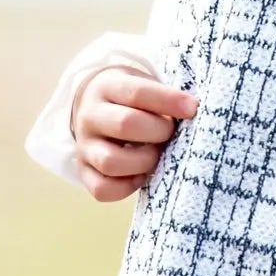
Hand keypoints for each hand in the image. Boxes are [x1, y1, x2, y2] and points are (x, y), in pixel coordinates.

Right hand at [69, 62, 198, 202]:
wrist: (94, 107)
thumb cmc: (132, 99)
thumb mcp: (143, 85)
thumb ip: (163, 97)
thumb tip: (192, 111)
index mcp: (106, 87)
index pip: (137, 92)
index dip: (168, 101)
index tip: (192, 108)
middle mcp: (90, 115)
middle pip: (125, 124)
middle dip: (158, 131)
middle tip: (170, 133)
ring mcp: (84, 145)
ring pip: (110, 161)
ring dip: (143, 162)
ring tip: (155, 155)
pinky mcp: (83, 170)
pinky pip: (101, 189)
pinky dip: (126, 187)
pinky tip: (140, 174)